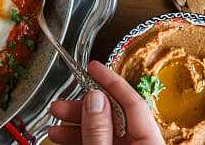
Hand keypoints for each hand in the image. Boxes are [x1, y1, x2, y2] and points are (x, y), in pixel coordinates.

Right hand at [49, 61, 164, 144]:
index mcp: (150, 142)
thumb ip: (99, 130)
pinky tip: (64, 138)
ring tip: (55, 127)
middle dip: (85, 108)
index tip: (93, 66)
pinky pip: (102, 143)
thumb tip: (95, 99)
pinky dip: (83, 139)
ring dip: (78, 126)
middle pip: (115, 117)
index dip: (111, 81)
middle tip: (61, 104)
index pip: (133, 103)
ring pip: (105, 132)